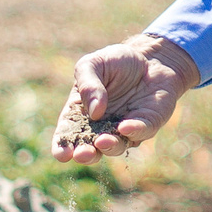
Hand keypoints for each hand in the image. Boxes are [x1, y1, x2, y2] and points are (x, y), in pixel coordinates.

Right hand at [50, 34, 200, 164]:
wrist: (150, 56)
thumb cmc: (116, 61)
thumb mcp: (93, 64)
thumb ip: (88, 85)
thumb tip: (94, 112)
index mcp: (81, 114)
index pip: (67, 136)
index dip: (62, 148)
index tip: (62, 154)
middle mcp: (101, 128)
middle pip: (90, 150)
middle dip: (86, 155)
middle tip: (83, 153)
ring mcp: (124, 129)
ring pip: (116, 147)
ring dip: (109, 147)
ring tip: (104, 141)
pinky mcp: (147, 124)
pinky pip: (140, 133)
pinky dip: (133, 132)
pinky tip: (125, 127)